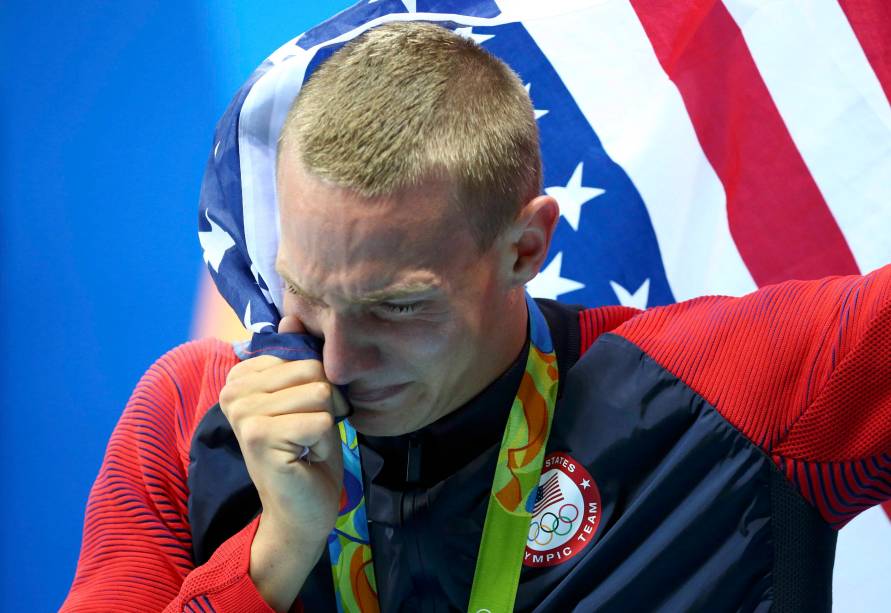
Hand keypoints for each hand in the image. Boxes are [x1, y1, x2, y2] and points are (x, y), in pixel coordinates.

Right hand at [218, 315, 347, 610]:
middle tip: (307, 433)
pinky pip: (320, 419)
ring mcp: (243, 413)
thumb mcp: (306, 398)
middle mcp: (234, 391)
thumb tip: (292, 319)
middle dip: (325, 405)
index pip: (304, 356)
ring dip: (325, 423)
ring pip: (319, 393)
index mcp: (242, 377)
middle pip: (313, 371)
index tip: (299, 417)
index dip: (317, 388)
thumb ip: (297, 359)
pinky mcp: (258, 435)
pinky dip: (323, 441)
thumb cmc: (307, 452)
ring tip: (305, 443)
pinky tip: (304, 456)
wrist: (301, 510)